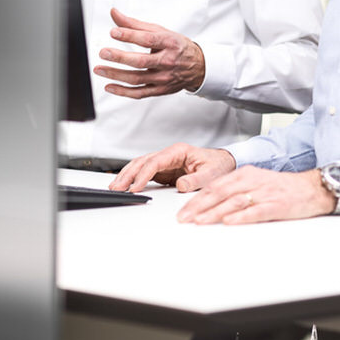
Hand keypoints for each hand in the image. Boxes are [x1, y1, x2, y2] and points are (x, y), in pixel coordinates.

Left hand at [96, 9, 206, 98]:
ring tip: (100, 69)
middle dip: (120, 57)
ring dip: (116, 75)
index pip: (148, 39)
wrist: (198, 66)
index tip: (113, 32)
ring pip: (137, 79)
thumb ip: (134, 24)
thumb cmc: (176, 46)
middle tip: (103, 52)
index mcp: (169, 43)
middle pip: (141, 61)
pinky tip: (110, 86)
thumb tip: (114, 13)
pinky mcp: (159, 90)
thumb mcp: (160, 31)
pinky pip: (139, 93)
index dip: (130, 36)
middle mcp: (167, 61)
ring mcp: (163, 77)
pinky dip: (123, 91)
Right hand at [109, 143, 234, 192]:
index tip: (135, 187)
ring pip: (140, 166)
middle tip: (117, 188)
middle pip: (142, 161)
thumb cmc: (218, 166)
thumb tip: (180, 186)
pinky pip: (145, 173)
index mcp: (178, 151)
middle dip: (128, 174)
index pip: (155, 161)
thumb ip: (196, 180)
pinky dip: (134, 179)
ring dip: (127, 176)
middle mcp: (169, 155)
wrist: (224, 164)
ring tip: (115, 187)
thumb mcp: (211, 174)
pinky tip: (126, 186)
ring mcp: (165, 162)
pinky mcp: (164, 171)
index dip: (143, 175)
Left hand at [176, 165, 336, 224]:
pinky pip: (256, 210)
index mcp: (246, 174)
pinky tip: (229, 222)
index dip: (196, 199)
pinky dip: (241, 216)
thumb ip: (235, 190)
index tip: (183, 211)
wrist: (312, 188)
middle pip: (220, 193)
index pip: (215, 186)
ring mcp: (264, 193)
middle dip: (199, 207)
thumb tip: (211, 205)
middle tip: (184, 219)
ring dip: (214, 212)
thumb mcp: (256, 182)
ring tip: (199, 222)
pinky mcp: (276, 205)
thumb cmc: (283, 188)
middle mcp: (253, 181)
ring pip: (234, 201)